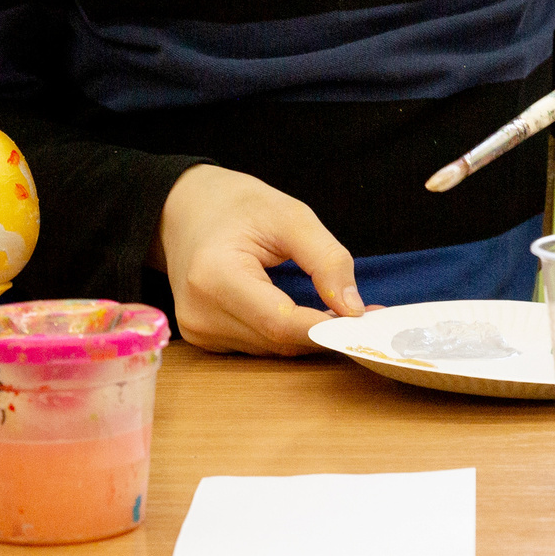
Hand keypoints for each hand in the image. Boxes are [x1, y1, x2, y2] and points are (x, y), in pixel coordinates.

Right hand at [152, 165, 363, 355]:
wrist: (185, 210)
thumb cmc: (238, 206)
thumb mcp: (291, 216)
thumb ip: (326, 259)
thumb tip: (354, 308)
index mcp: (214, 277)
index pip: (279, 322)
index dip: (325, 327)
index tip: (366, 322)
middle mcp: (199, 313)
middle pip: (278, 340)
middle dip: (325, 331)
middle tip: (368, 315)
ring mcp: (198, 330)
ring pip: (272, 349)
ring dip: (310, 335)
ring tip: (343, 311)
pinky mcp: (204, 338)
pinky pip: (259, 345)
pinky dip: (289, 334)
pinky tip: (310, 315)